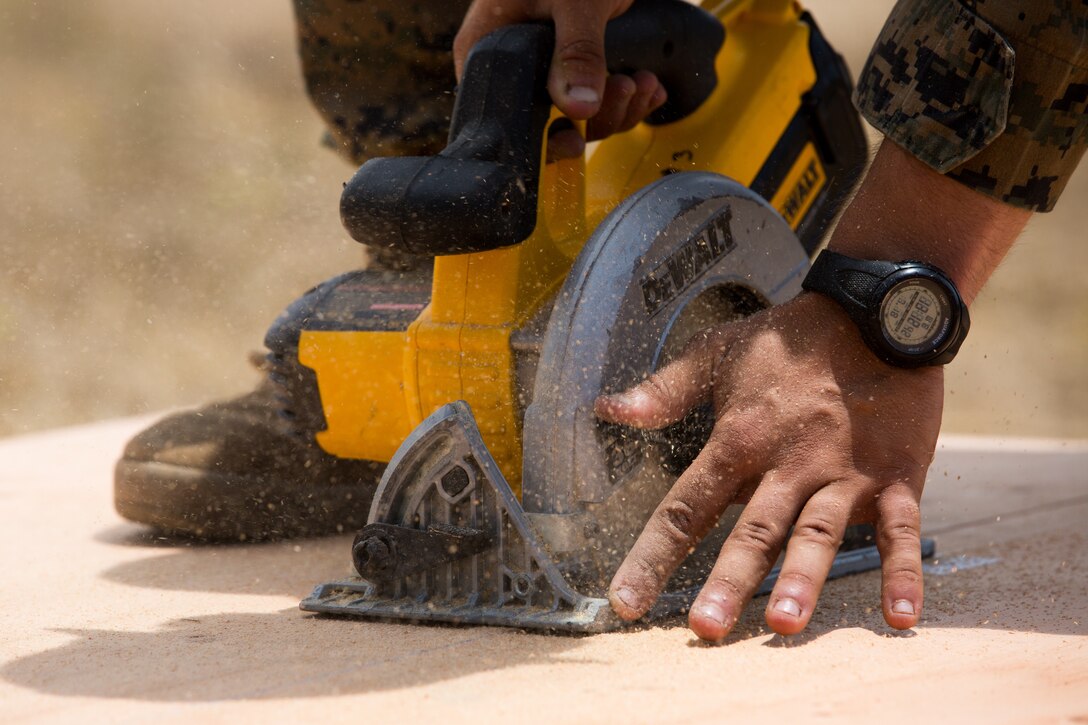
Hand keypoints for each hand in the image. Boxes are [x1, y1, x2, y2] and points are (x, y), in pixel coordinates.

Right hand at [453, 0, 665, 157]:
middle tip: (625, 89)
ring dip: (620, 108)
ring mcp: (551, 66)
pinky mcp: (582, 63)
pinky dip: (629, 98)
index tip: (576, 140)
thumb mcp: (576, 2)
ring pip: (582, 115)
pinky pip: (602, 99)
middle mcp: (518, 66)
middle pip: (549, 122)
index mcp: (490, 50)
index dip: (541, 137)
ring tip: (642, 83)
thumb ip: (577, 53)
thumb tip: (577, 108)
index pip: (503, 115)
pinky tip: (648, 84)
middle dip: (597, 117)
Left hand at [594, 292, 941, 640]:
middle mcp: (787, 464)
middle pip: (751, 530)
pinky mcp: (895, 476)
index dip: (652, 555)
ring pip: (817, 531)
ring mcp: (842, 473)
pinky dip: (903, 571)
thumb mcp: (715, 353)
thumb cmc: (787, 340)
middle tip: (705, 629)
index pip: (686, 508)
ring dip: (802, 576)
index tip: (625, 602)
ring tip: (786, 623)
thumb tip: (605, 409)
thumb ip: (662, 390)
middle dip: (728, 580)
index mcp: (738, 440)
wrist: (875, 311)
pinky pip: (900, 529)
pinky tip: (900, 617)